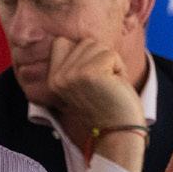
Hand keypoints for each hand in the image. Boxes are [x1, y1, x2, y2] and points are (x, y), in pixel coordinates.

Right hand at [49, 37, 145, 171]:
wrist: (118, 131)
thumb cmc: (106, 106)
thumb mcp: (81, 84)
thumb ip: (74, 64)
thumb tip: (83, 40)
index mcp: (52, 79)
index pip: (62, 42)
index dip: (85, 55)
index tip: (93, 78)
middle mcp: (58, 77)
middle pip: (85, 42)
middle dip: (102, 59)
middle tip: (104, 84)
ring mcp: (72, 74)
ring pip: (98, 46)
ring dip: (112, 63)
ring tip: (109, 85)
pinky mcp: (90, 73)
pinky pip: (111, 54)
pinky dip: (120, 68)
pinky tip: (115, 86)